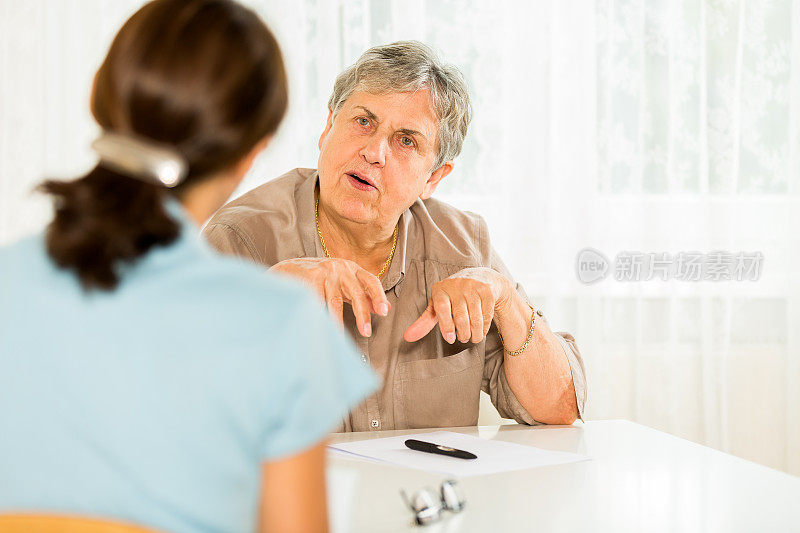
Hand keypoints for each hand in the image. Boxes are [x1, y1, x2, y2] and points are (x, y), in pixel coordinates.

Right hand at [270, 257, 388, 335]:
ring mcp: (325, 272)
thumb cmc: (317, 279)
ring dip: (338, 323)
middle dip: (362, 315)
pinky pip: (319, 303)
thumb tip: (382, 308)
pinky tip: (322, 327)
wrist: (287, 271)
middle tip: (366, 332)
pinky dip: (321, 318)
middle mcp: (340, 268)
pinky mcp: (310, 278)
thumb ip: (360, 294)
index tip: (384, 312)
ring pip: (336, 302)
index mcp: (351, 268)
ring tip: (340, 338)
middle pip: (357, 293)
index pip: (371, 281)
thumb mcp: (341, 284)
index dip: (379, 296)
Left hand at [403, 267, 511, 343]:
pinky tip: (481, 329)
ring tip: (472, 338)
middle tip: (462, 339)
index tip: (450, 339)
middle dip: (462, 334)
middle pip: (460, 318)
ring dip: (474, 334)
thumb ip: (425, 321)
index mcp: (440, 289)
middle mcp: (456, 285)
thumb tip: (407, 337)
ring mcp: (473, 287)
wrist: (481, 277)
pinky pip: (486, 316)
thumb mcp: (438, 305)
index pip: (441, 308)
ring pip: (475, 319)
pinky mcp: (487, 291)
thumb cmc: (454, 295)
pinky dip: (484, 328)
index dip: (446, 326)